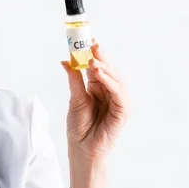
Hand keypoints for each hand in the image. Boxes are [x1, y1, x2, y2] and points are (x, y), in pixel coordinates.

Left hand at [61, 40, 129, 160]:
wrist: (82, 149)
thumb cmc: (79, 127)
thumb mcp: (75, 98)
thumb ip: (74, 79)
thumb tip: (65, 60)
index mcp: (98, 87)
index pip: (98, 66)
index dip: (93, 52)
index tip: (86, 39)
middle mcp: (110, 91)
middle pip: (108, 69)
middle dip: (101, 56)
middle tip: (92, 44)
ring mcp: (118, 101)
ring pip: (115, 79)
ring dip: (105, 67)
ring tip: (92, 59)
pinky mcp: (123, 111)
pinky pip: (118, 93)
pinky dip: (110, 82)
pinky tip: (100, 74)